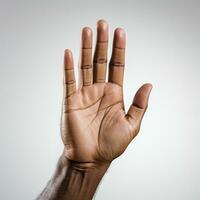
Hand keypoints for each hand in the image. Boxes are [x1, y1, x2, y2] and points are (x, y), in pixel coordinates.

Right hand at [61, 20, 151, 163]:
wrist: (91, 158)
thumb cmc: (111, 144)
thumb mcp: (132, 125)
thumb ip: (139, 105)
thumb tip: (149, 84)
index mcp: (114, 94)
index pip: (117, 66)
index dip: (119, 50)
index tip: (120, 32)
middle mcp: (99, 90)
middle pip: (101, 62)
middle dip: (102, 43)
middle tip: (102, 24)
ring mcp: (84, 94)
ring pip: (85, 67)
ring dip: (86, 49)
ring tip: (87, 31)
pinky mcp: (70, 101)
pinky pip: (69, 81)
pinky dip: (68, 68)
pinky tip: (69, 53)